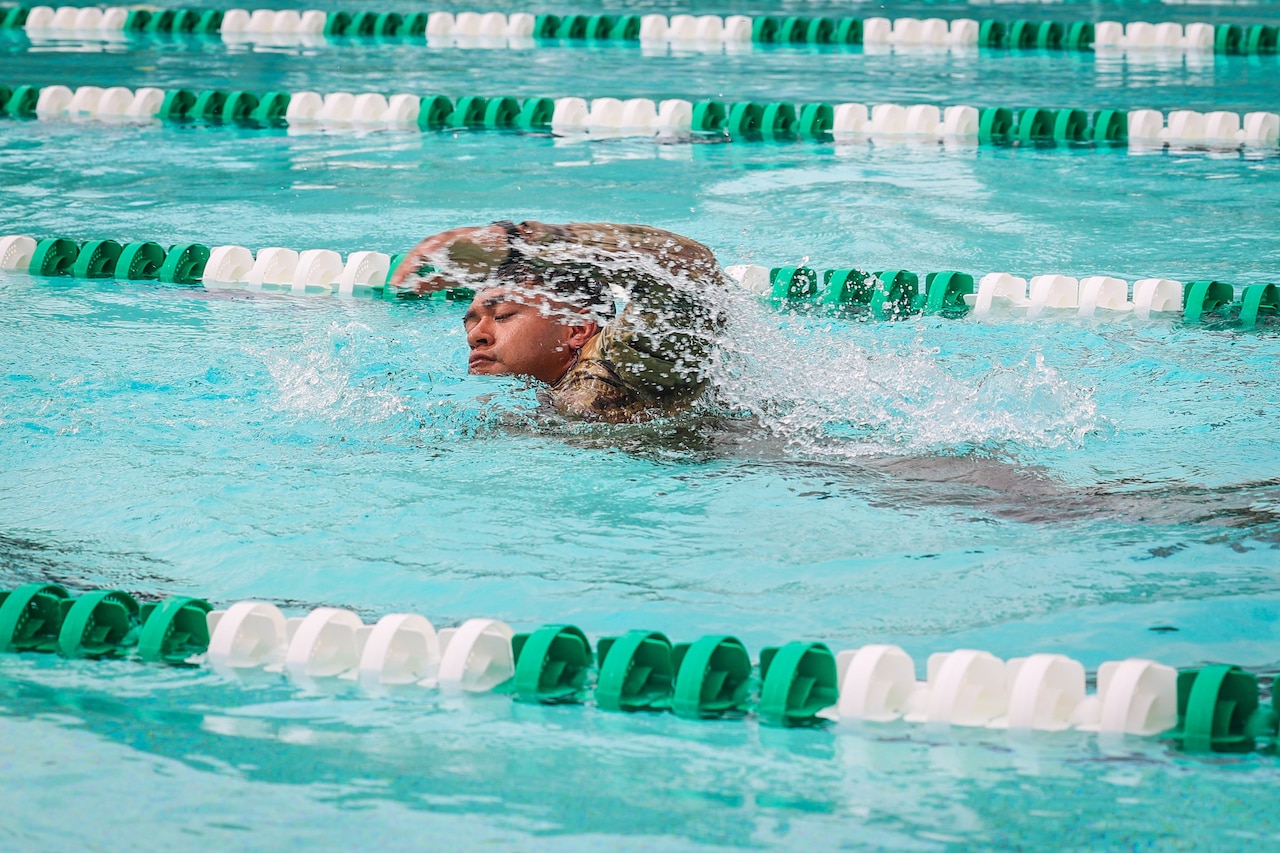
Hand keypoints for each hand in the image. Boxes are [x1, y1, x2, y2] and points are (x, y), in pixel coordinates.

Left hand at [388, 225, 511, 293]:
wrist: (502, 252)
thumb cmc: (478, 262)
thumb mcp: (453, 277)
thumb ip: (434, 281)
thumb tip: (414, 288)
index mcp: (437, 254)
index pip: (416, 262)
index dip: (404, 273)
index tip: (394, 286)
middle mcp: (441, 244)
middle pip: (419, 252)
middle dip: (407, 266)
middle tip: (397, 281)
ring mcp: (452, 238)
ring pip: (430, 244)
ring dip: (418, 255)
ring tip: (409, 267)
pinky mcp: (464, 235)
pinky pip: (449, 239)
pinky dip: (438, 244)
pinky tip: (429, 251)